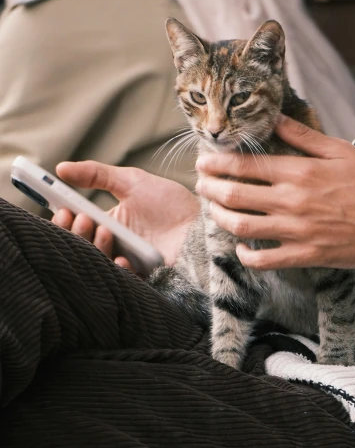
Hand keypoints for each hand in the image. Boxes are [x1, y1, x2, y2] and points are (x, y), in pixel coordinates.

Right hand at [52, 161, 198, 270]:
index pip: (76, 226)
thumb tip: (61, 167)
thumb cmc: (169, 203)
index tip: (63, 209)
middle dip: (76, 232)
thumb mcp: (132, 182)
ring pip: (97, 262)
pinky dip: (118, 269)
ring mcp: (126, 262)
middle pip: (81, 245)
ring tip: (104, 230)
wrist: (201, 225)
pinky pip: (122, 280)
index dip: (65, 220)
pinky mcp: (142, 278)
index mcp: (106, 224)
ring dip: (95, 246)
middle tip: (83, 218)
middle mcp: (113, 245)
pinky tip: (123, 259)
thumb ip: (97, 174)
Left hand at [196, 114, 354, 270]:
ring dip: (219, 218)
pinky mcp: (304, 255)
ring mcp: (296, 231)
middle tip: (200, 185)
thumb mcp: (340, 151)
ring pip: (241, 226)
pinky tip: (241, 248)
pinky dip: (246, 255)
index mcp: (299, 172)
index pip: (246, 165)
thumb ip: (303, 137)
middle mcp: (291, 201)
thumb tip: (276, 118)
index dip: (218, 163)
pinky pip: (264, 260)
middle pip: (234, 194)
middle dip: (209, 188)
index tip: (203, 162)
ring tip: (213, 211)